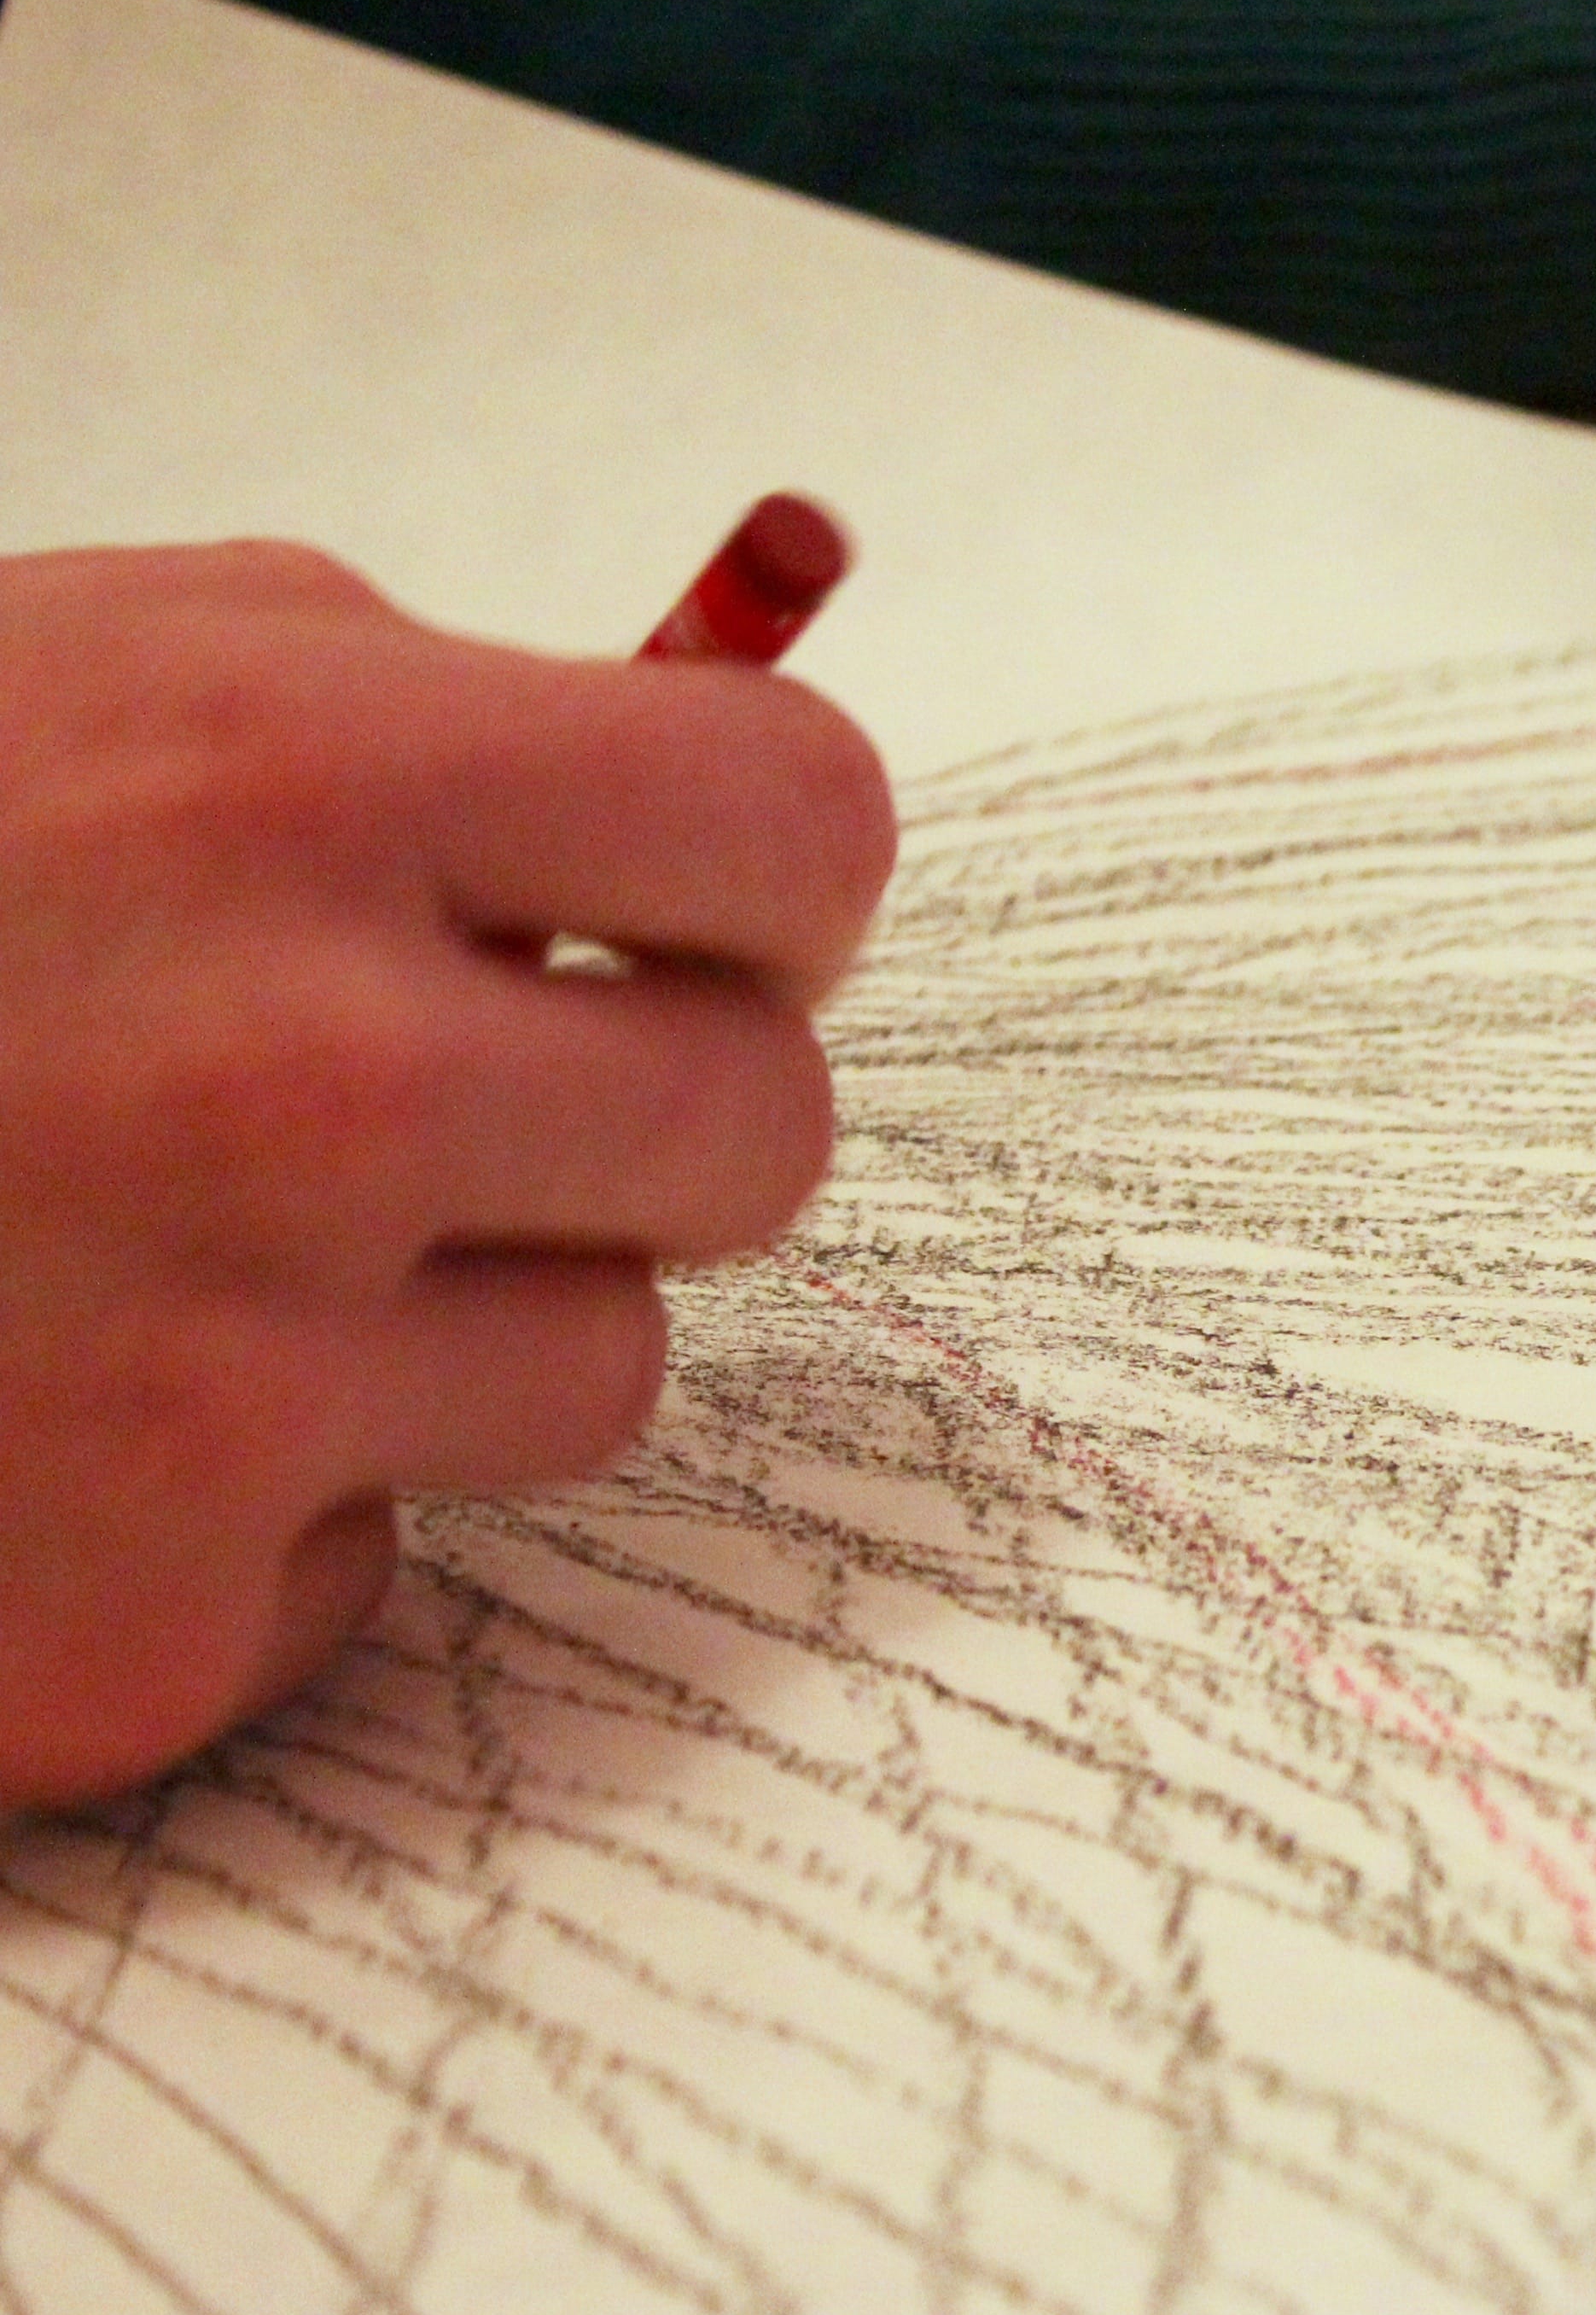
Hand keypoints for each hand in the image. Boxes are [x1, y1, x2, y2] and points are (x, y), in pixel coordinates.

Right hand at [0, 544, 893, 1807]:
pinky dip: (258, 1506)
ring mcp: (222, 1384)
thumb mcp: (78, 686)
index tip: (711, 915)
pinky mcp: (149, 1628)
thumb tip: (724, 802)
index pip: (803, 827)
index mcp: (291, 785)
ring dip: (451, 1321)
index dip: (770, 880)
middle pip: (768, 1132)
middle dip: (649, 1110)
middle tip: (461, 1098)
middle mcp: (293, 1084)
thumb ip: (415, 722)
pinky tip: (50, 1418)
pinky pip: (384, 1560)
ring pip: (606, 1368)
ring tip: (178, 1253)